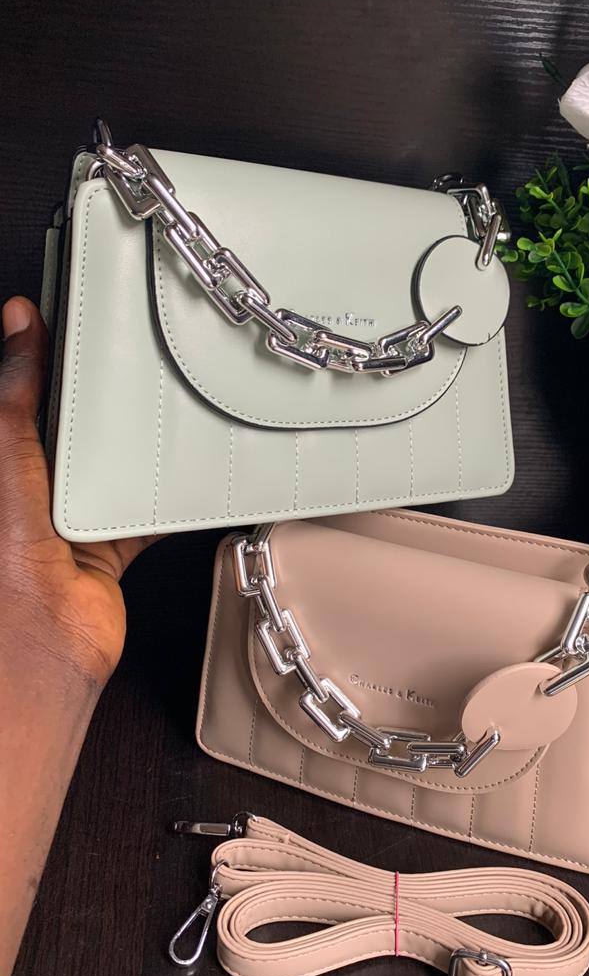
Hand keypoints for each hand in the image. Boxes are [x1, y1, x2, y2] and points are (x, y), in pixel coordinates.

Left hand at [0, 296, 157, 684]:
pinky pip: (142, 511)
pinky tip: (183, 476)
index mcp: (6, 464)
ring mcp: (70, 518)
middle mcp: (33, 489)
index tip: (68, 322)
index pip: (22, 395)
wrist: (43, 652)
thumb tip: (16, 328)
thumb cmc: (8, 570)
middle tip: (124, 365)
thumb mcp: (10, 466)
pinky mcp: (106, 546)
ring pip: (109, 466)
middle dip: (96, 403)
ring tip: (155, 414)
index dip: (40, 358)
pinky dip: (165, 497)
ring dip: (133, 449)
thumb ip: (16, 401)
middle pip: (69, 428)